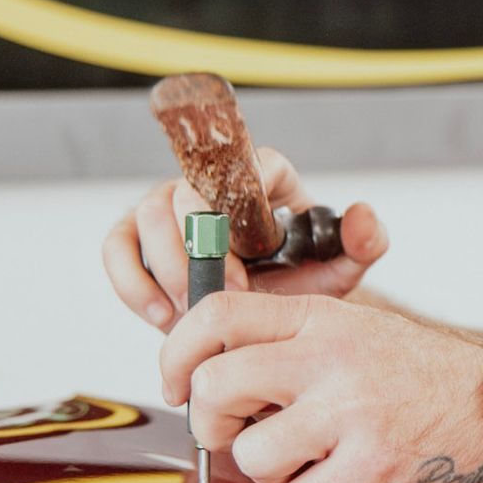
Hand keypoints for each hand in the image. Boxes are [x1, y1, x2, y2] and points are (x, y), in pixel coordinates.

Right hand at [103, 147, 388, 330]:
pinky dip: (133, 283)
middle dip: (200, 253)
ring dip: (168, 272)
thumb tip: (363, 215)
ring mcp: (167, 207)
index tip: (250, 264)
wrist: (269, 308)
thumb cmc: (304, 275)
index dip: (238, 212)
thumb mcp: (342, 265)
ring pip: (148, 218)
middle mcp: (208, 184)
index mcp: (261, 177)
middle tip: (222, 299)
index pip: (242, 166)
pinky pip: (116, 248)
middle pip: (185, 194)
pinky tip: (162, 317)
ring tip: (193, 315)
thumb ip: (365, 242)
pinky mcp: (136, 237)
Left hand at [161, 293, 482, 482]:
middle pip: (214, 389)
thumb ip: (288, 342)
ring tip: (309, 461)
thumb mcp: (356, 331)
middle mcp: (330, 358)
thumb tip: (205, 373)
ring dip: (270, 472)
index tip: (177, 384)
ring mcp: (351, 414)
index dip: (176, 354)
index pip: (214, 314)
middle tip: (241, 434)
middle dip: (213, 425)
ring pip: (251, 457)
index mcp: (321, 316)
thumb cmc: (422, 376)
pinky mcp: (371, 468)